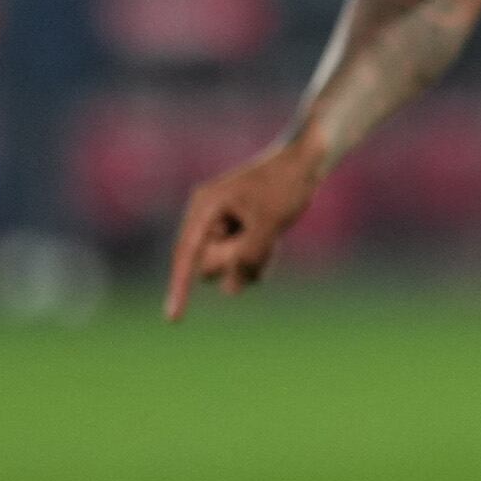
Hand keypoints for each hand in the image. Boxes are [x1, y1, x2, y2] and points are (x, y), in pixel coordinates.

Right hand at [162, 141, 323, 319]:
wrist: (307, 161)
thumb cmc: (285, 185)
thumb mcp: (269, 224)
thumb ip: (247, 258)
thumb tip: (230, 291)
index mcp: (204, 208)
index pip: (186, 255)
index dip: (179, 288)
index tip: (174, 319)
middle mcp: (208, 218)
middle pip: (211, 266)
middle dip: (236, 263)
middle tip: (262, 236)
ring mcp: (223, 226)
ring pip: (229, 267)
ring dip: (252, 262)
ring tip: (272, 237)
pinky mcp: (239, 232)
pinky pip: (242, 262)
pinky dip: (259, 259)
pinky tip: (274, 241)